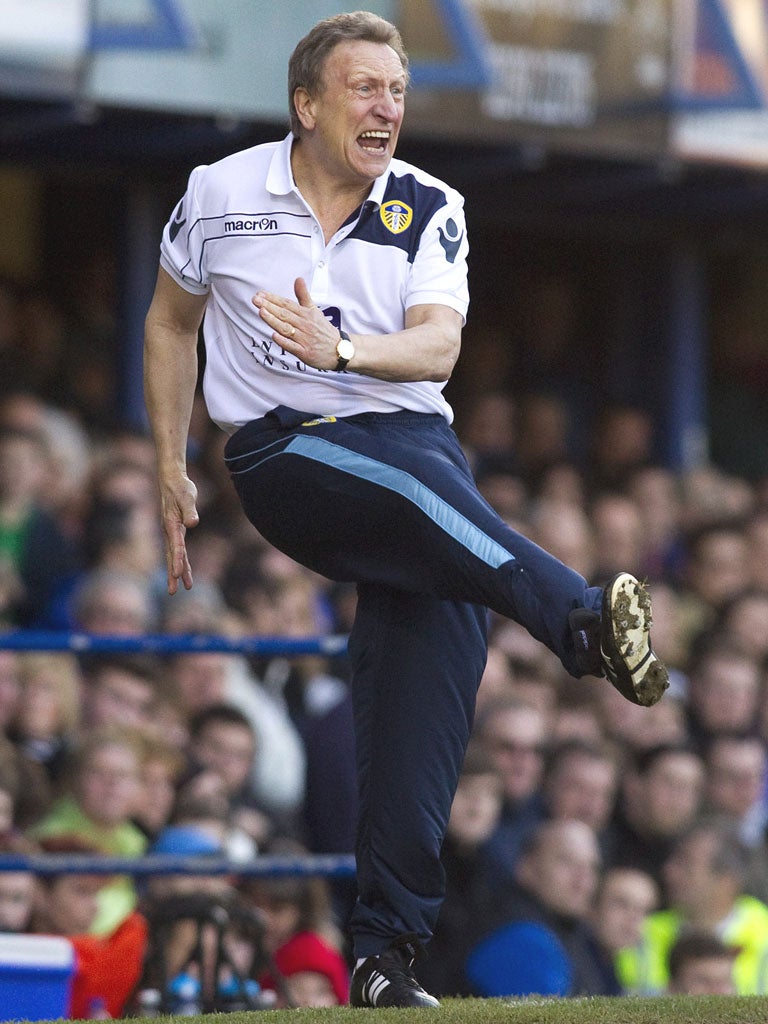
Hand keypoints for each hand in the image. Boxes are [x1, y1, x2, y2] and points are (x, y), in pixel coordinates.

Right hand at [159, 473, 198, 594]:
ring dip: (178, 571)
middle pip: (171, 556)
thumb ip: (190, 510)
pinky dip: (181, 561)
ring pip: (174, 555)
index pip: (176, 546)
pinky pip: (178, 550)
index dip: (177, 560)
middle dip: (173, 573)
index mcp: (171, 524)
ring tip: (182, 588)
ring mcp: (171, 532)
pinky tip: (184, 571)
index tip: (177, 574)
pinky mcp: (176, 530)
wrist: (172, 480)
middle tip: (174, 591)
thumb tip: (193, 523)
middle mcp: (169, 531)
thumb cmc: (181, 487)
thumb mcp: (187, 497)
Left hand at [252, 277, 340, 369]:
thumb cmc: (323, 330)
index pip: (287, 304)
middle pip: (284, 314)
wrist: (339, 350)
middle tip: (255, 300)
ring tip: (262, 312)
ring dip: (274, 320)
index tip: (260, 294)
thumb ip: (303, 296)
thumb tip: (298, 279)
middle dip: (269, 306)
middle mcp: (305, 325)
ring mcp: (305, 339)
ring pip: (287, 329)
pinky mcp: (305, 352)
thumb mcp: (315, 310)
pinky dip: (284, 341)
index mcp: (306, 314)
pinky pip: (293, 346)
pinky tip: (274, 335)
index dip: (273, 298)